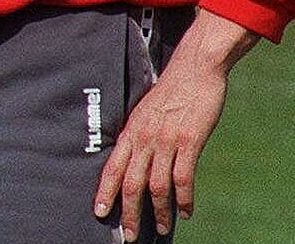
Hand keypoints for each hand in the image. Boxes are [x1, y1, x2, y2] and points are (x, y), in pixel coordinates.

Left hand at [94, 10, 256, 236]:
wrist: (195, 68)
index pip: (112, 167)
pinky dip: (184, 199)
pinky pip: (183, 178)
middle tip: (130, 236)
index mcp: (131, 130)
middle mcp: (144, 138)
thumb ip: (140, 135)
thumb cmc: (172, 90)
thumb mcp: (146, 111)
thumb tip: (135, 159)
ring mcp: (165, 141)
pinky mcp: (188, 142)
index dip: (104, 191)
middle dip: (129, 213)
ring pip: (156, 186)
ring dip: (158, 212)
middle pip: (130, 183)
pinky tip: (186, 212)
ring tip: (160, 229)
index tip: (99, 212)